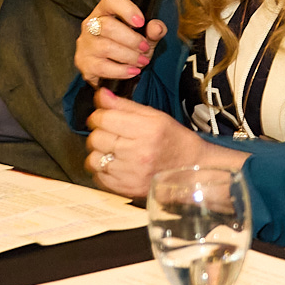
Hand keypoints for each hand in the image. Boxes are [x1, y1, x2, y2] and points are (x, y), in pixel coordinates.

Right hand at [75, 0, 164, 84]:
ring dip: (129, 56)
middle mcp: (91, 25)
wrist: (115, 71)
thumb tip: (156, 27)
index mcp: (105, 11)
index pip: (111, 0)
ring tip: (141, 61)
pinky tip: (132, 71)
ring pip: (105, 47)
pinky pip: (102, 67)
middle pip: (108, 26)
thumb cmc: (128, 47)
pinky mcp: (84, 63)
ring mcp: (85, 44)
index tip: (141, 22)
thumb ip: (153, 31)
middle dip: (132, 39)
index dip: (127, 9)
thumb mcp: (145, 38)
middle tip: (145, 48)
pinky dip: (121, 71)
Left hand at [83, 90, 241, 197]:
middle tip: (110, 134)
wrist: (190, 168)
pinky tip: (115, 164)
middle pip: (96, 138)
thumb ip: (124, 105)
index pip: (104, 118)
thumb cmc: (173, 139)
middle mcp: (138, 153)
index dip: (98, 115)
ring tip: (112, 150)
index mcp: (146, 130)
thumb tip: (101, 94)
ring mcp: (131, 174)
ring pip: (93, 159)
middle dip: (98, 133)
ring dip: (98, 153)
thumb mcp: (154, 116)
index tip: (101, 116)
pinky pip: (99, 177)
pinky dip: (102, 170)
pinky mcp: (126, 189)